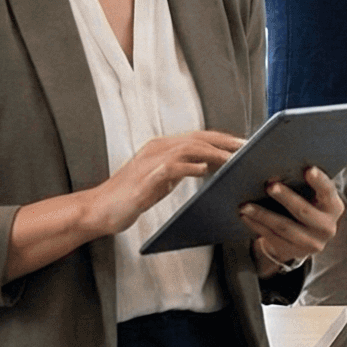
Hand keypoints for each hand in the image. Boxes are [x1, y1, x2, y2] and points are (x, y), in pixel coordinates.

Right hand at [80, 131, 245, 237]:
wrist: (99, 209)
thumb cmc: (130, 197)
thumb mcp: (161, 180)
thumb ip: (180, 170)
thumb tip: (206, 165)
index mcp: (161, 147)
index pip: (197, 137)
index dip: (221, 138)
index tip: (243, 144)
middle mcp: (156, 148)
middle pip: (197, 138)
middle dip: (224, 141)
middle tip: (246, 147)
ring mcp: (150, 161)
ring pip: (187, 148)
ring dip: (213, 152)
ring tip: (232, 158)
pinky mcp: (145, 178)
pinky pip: (171, 167)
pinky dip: (189, 166)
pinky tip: (204, 170)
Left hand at [242, 165, 343, 274]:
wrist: (304, 237)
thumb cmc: (307, 205)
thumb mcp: (313, 196)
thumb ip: (303, 184)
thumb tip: (279, 169)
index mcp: (334, 207)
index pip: (328, 191)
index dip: (319, 181)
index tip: (308, 169)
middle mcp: (326, 227)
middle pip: (304, 211)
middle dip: (285, 197)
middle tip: (269, 185)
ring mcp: (310, 242)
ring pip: (284, 227)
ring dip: (262, 215)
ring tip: (246, 205)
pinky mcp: (293, 251)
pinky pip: (272, 237)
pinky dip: (257, 225)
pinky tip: (246, 216)